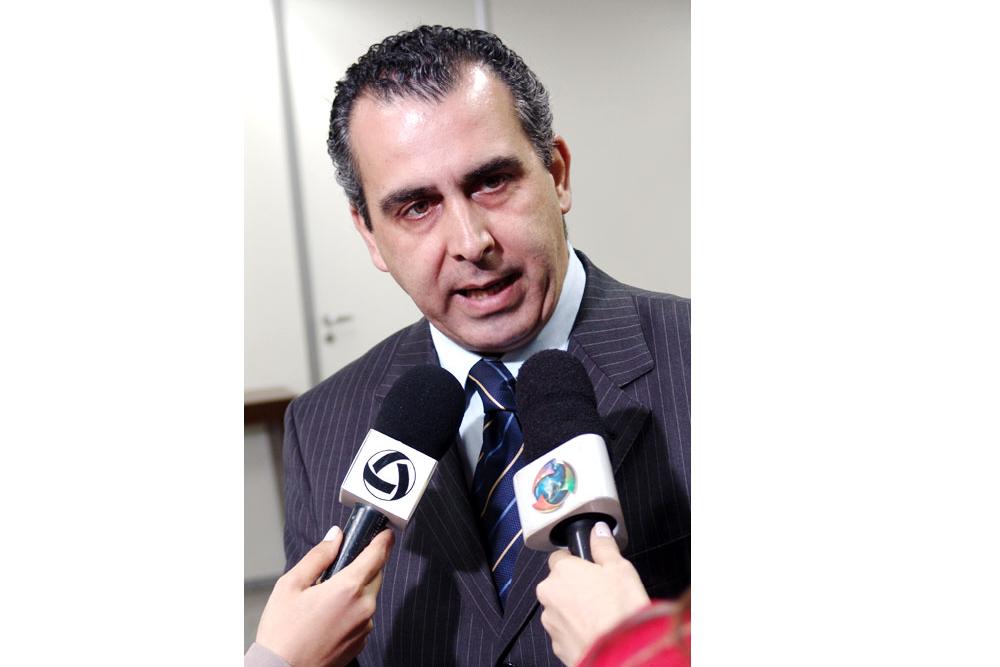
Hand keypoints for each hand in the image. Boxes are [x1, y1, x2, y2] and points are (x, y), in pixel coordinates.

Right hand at [255, 526, 393, 666]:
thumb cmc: (282, 632)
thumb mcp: (291, 585)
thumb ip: (318, 556)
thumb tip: (335, 536)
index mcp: (348, 588)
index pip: (377, 555)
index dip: (383, 540)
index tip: (385, 532)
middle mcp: (364, 607)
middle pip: (376, 574)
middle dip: (365, 565)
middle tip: (342, 565)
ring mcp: (365, 627)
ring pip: (370, 596)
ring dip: (357, 589)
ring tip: (327, 597)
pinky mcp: (361, 642)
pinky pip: (364, 616)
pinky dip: (353, 609)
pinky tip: (330, 616)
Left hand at [536, 522, 649, 665]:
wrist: (619, 654)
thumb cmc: (619, 611)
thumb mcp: (620, 568)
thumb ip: (604, 546)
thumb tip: (598, 531)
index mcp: (562, 570)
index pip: (560, 556)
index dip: (577, 561)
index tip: (591, 568)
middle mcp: (550, 594)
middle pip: (559, 583)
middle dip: (575, 587)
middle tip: (601, 593)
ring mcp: (550, 621)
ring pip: (560, 608)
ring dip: (575, 609)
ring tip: (601, 615)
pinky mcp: (556, 644)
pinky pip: (564, 630)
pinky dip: (576, 630)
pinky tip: (595, 631)